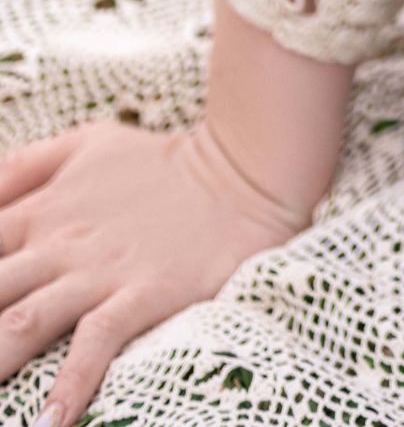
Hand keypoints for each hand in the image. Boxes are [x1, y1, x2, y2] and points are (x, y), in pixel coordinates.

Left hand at [0, 115, 312, 423]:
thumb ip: (23, 167)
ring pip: (23, 322)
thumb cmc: (157, 164)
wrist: (239, 171)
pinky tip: (52, 421)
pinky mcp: (141, 293)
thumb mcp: (84, 145)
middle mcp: (59, 244)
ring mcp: (99, 271)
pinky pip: (98, 341)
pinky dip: (72, 383)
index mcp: (40, 211)